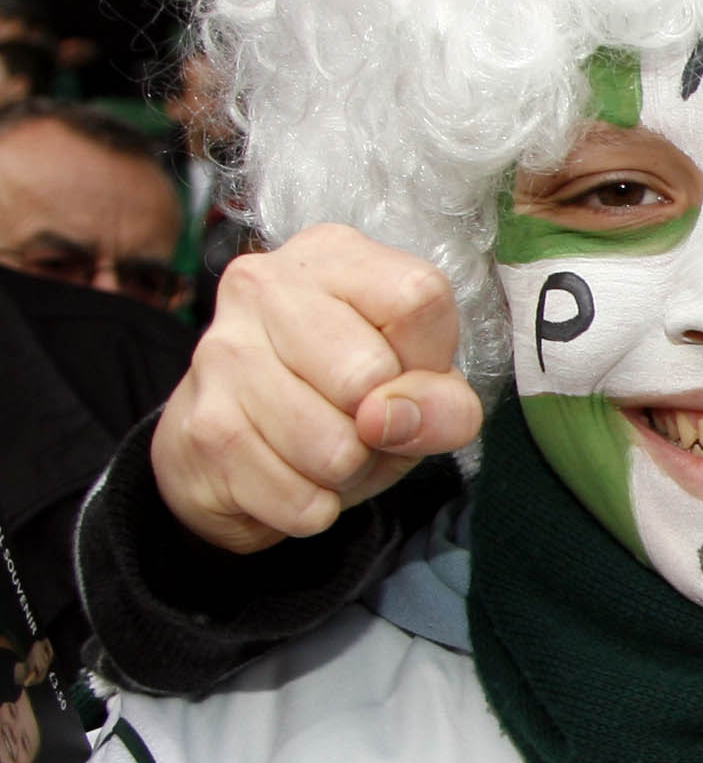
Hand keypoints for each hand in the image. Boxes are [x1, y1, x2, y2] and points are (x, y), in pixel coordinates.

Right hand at [152, 225, 483, 552]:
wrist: (229, 451)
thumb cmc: (344, 401)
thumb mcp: (419, 390)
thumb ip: (443, 402)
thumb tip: (391, 418)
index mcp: (334, 257)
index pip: (418, 296)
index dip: (429, 358)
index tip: (405, 373)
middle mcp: (264, 285)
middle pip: (370, 374)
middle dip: (381, 425)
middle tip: (359, 419)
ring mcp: (221, 352)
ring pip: (333, 447)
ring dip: (346, 470)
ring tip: (325, 446)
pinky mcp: (200, 425)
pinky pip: (297, 498)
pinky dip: (311, 506)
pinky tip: (288, 474)